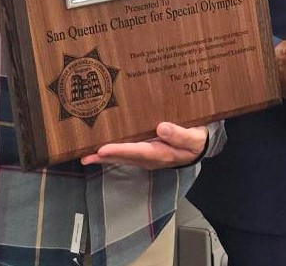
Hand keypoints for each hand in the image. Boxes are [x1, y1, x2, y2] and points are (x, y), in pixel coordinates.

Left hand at [80, 122, 206, 168]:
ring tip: (86, 155)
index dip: (120, 151)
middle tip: (85, 156)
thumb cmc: (197, 139)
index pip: (138, 152)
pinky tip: (101, 149)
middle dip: (105, 157)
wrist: (200, 145)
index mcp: (162, 154)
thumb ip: (180, 135)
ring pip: (123, 157)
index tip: (103, 149)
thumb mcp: (194, 137)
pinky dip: (113, 152)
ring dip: (104, 157)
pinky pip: (127, 152)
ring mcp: (147, 156)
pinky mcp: (145, 152)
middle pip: (125, 157)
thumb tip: (162, 128)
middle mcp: (151, 158)